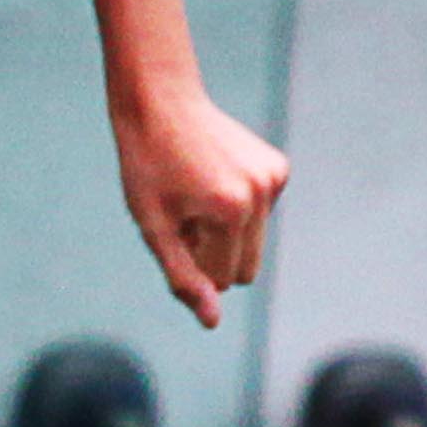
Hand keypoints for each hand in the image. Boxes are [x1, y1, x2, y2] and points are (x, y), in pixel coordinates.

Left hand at [112, 81, 288, 330]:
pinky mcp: (279, 168)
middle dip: (214, 254)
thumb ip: (183, 277)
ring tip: (196, 194)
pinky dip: (239, 208)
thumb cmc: (147, 167)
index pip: (223, 280)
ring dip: (226, 232)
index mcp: (230, 212)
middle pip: (246, 269)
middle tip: (184, 216)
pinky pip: (261, 214)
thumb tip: (212, 322)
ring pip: (255, 242)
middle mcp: (261, 194)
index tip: (173, 229)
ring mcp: (275, 178)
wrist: (160, 103)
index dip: (193, 263)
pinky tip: (213, 178)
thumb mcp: (153, 227)